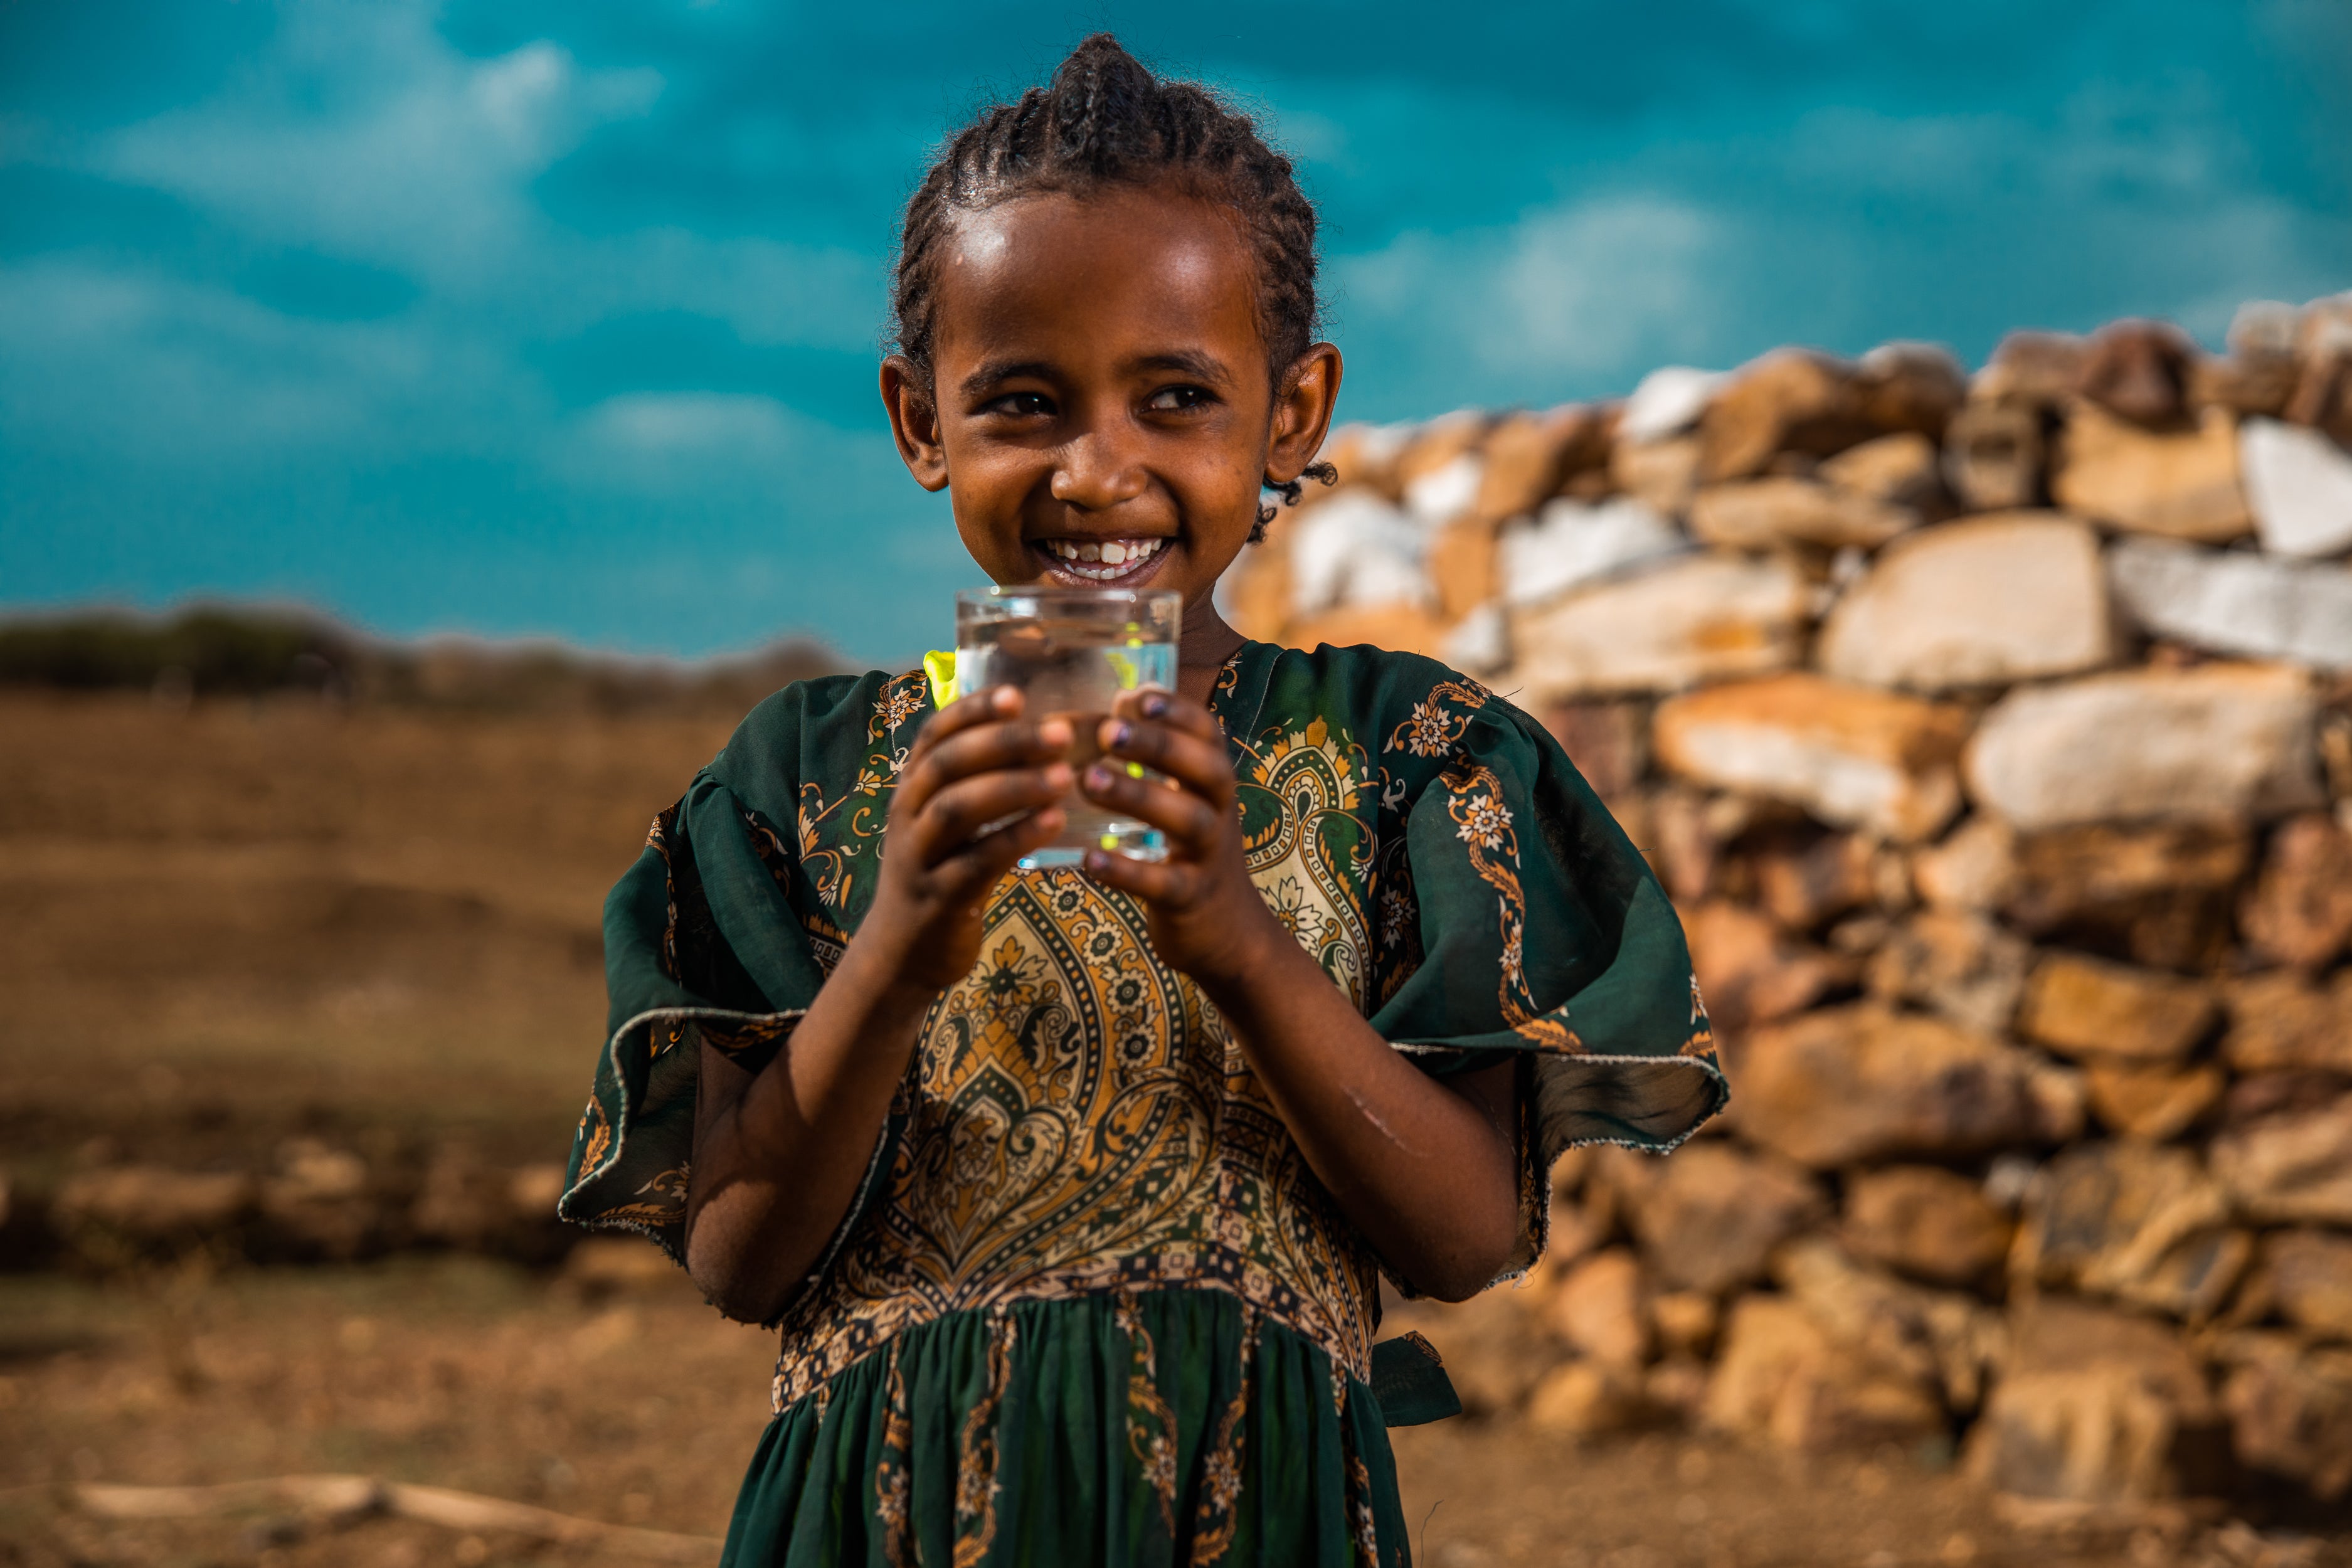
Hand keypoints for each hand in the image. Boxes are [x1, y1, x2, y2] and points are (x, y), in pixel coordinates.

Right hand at [865, 686, 1073, 993]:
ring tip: (1065, 778)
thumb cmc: (941, 873)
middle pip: (949, 763)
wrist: (902, 953)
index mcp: (912, 787)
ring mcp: (918, 856)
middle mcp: (908, 814)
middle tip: (1061, 734)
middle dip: (1005, 742)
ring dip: (1013, 787)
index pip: (935, 734)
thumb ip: (977, 780)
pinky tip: (1053, 823)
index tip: (1017, 694)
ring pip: (958, 809)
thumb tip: (1041, 732)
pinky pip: (976, 861)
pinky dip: (1015, 838)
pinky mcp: (938, 898)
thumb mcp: (947, 822)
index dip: (973, 711)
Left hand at [1077, 687, 1280, 989]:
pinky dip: (1127, 871)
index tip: (1136, 696)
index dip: (1178, 711)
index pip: (1209, 734)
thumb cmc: (1193, 855)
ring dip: (1139, 797)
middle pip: (1206, 769)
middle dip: (1160, 745)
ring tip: (1088, 780)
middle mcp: (1220, 813)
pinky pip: (1163, 884)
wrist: (1230, 936)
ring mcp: (1210, 858)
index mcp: (1215, 783)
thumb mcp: (1188, 800)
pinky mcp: (1191, 901)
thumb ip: (1161, 755)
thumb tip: (1120, 696)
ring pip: (1187, 820)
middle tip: (1108, 730)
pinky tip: (1089, 860)